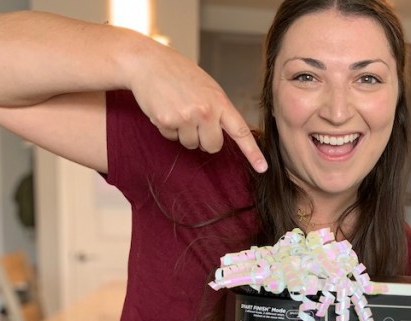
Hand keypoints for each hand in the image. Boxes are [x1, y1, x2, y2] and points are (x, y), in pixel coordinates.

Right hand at [126, 43, 267, 172]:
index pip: (240, 131)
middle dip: (204, 139)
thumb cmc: (179, 73)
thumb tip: (223, 134)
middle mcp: (206, 111)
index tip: (262, 168)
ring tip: (177, 108)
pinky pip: (171, 138)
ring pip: (191, 144)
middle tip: (194, 119)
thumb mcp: (207, 87)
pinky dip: (167, 128)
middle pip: (213, 147)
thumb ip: (218, 109)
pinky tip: (165, 108)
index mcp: (220, 102)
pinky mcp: (167, 122)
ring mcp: (187, 117)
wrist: (148, 62)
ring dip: (183, 133)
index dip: (252, 152)